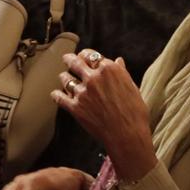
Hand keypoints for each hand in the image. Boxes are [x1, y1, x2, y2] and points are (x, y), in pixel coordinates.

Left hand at [55, 49, 152, 176]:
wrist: (127, 135)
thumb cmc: (135, 112)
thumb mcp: (133, 88)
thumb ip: (122, 73)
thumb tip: (117, 61)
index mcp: (109, 69)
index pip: (92, 55)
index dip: (86, 54)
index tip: (83, 55)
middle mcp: (94, 77)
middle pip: (75, 62)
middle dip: (69, 59)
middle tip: (67, 58)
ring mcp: (83, 92)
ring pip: (66, 79)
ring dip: (64, 77)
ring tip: (63, 77)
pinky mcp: (75, 107)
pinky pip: (60, 98)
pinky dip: (56, 95)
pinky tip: (55, 94)